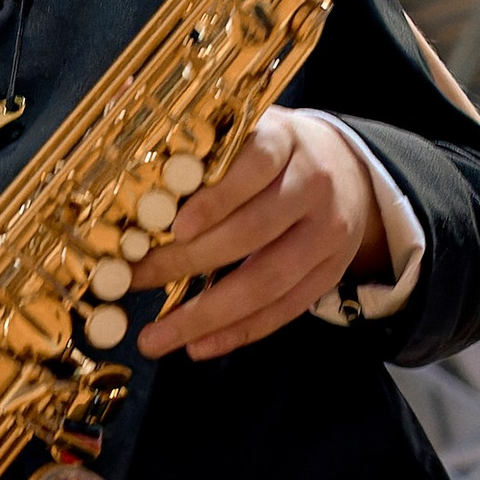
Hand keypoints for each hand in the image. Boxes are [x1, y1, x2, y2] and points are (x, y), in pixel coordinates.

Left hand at [135, 110, 384, 362]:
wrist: (346, 169)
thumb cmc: (271, 154)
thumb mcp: (246, 134)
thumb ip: (206, 160)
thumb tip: (135, 206)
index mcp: (287, 141)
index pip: (256, 166)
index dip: (218, 198)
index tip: (177, 227)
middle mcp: (315, 186)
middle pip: (254, 231)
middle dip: (188, 261)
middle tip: (134, 281)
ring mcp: (328, 233)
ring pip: (267, 280)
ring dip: (206, 315)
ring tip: (156, 336)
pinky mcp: (331, 272)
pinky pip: (284, 310)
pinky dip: (238, 332)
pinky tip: (198, 346)